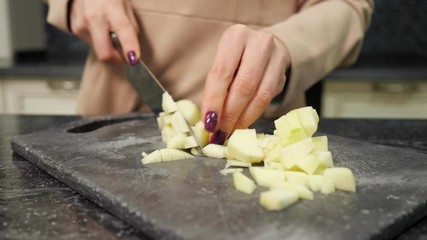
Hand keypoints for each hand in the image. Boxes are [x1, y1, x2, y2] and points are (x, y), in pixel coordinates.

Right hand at [69, 0, 139, 63]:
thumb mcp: (126, 6)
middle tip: (124, 54)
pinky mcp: (75, 29)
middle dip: (117, 59)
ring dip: (109, 48)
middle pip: (105, 54)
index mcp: (110, 8)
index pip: (123, 30)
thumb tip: (131, 51)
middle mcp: (93, 17)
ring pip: (99, 51)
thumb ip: (130, 28)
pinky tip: (100, 28)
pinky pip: (92, 44)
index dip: (129, 47)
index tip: (134, 60)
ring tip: (109, 30)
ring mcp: (81, 24)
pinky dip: (100, 41)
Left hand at [201, 24, 290, 144]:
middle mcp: (259, 42)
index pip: (221, 73)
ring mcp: (276, 57)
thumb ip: (214, 88)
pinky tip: (241, 125)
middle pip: (243, 86)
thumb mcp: (222, 64)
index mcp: (235, 36)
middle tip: (218, 133)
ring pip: (259, 96)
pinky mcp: (284, 73)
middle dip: (229, 114)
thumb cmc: (235, 60)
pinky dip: (252, 116)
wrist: (264, 48)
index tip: (208, 124)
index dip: (214, 101)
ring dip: (242, 119)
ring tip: (229, 133)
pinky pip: (268, 99)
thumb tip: (207, 122)